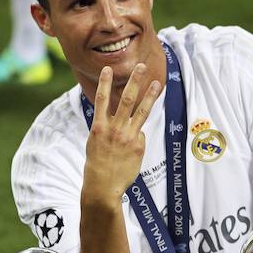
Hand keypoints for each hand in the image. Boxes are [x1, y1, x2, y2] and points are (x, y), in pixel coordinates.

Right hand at [83, 64, 159, 207]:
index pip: (101, 99)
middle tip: (141, 66)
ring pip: (141, 111)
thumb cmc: (97, 164)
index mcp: (99, 126)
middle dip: (134, 81)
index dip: (104, 82)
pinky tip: (129, 151)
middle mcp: (114, 128)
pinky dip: (136, 139)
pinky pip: (140, 136)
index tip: (108, 68)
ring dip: (150, 95)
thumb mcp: (95, 142)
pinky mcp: (138, 146)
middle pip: (126, 99)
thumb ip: (107, 128)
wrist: (103, 186)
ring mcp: (127, 136)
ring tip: (157, 83)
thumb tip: (127, 123)